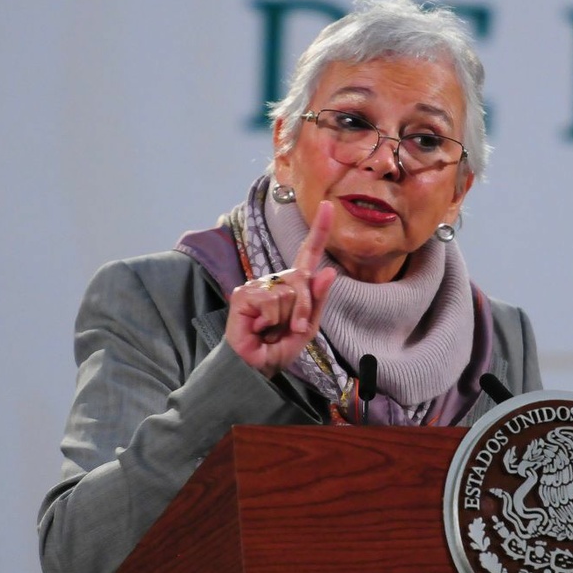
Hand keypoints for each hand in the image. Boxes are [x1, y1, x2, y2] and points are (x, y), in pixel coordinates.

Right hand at [225, 200, 337, 377]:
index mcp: (293, 286)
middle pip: (303, 279)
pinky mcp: (243, 294)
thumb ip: (318, 301)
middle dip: (304, 309)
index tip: (327, 205)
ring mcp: (257, 285)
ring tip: (271, 329)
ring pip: (289, 292)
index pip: (308, 254)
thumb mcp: (306, 328)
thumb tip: (329, 272)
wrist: (254, 368)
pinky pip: (272, 300)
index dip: (318, 230)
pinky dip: (270, 319)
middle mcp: (275, 280)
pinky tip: (258, 326)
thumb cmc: (277, 349)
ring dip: (286, 317)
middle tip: (289, 329)